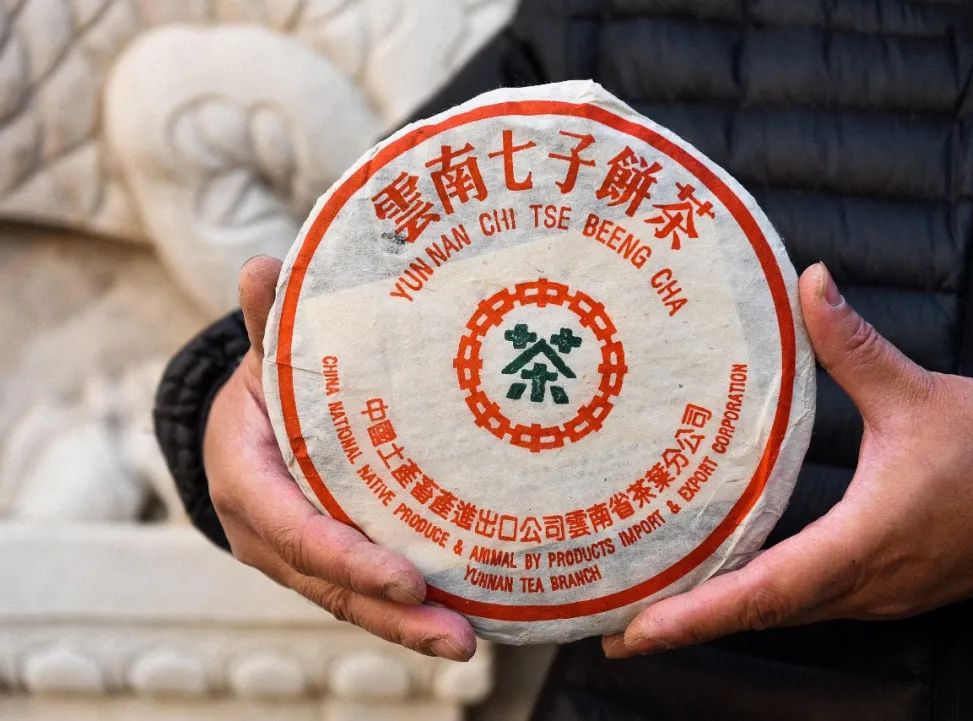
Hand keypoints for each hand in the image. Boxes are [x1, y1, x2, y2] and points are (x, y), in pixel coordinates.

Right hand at [204, 256, 475, 660]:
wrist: (245, 421)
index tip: (404, 576)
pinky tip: (461, 620)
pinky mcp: (325, 562)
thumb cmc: (264, 383)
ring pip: (348, 600)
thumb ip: (268, 320)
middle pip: (328, 583)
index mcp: (247, 476)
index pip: (292, 527)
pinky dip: (405, 611)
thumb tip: (260, 267)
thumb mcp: (265, 353)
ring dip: (407, 626)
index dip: (344, 556)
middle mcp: (266, 530)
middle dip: (391, 614)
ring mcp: (295, 554)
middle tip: (456, 636)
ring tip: (467, 641)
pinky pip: (362, 593)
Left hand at [603, 262, 972, 657]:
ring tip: (655, 616)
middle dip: (687, 627)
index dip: (697, 614)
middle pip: (761, 616)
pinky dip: (761, 603)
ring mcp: (879, 595)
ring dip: (721, 618)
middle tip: (615, 629)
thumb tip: (811, 282)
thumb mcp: (921, 391)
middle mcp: (866, 584)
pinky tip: (730, 586)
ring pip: (784, 616)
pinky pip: (810, 605)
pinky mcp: (889, 589)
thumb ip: (854, 344)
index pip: (766, 590)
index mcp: (867, 542)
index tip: (637, 632)